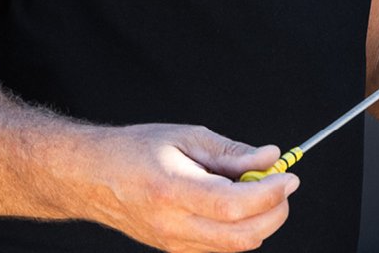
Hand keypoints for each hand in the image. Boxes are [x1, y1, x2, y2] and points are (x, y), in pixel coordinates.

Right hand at [75, 124, 297, 252]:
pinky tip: (237, 203)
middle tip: (283, 184)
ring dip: (261, 221)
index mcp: (172, 190)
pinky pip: (220, 247)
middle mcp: (172, 224)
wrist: (90, 177)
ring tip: (257, 189)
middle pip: (241, 236)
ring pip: (234, 246)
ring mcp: (172, 242)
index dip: (270, 194)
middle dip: (275, 212)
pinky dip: (241, 229)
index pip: (233, 205)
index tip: (288, 176)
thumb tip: (271, 158)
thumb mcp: (187, 137)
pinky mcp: (174, 249)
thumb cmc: (134, 150)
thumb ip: (233, 152)